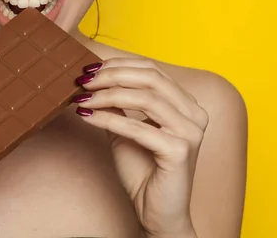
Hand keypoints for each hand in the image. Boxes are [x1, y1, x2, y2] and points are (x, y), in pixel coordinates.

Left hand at [72, 58, 207, 237]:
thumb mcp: (125, 129)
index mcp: (185, 104)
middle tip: (83, 79)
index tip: (89, 67)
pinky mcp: (180, 151)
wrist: (156, 212)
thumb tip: (92, 80)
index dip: (118, 64)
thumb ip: (117, 105)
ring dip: (107, 95)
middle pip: (150, 77)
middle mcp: (194, 113)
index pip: (152, 69)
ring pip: (145, 98)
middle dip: (111, 75)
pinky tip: (86, 117)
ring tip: (82, 97)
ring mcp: (190, 132)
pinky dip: (108, 119)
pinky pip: (138, 128)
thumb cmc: (142, 171)